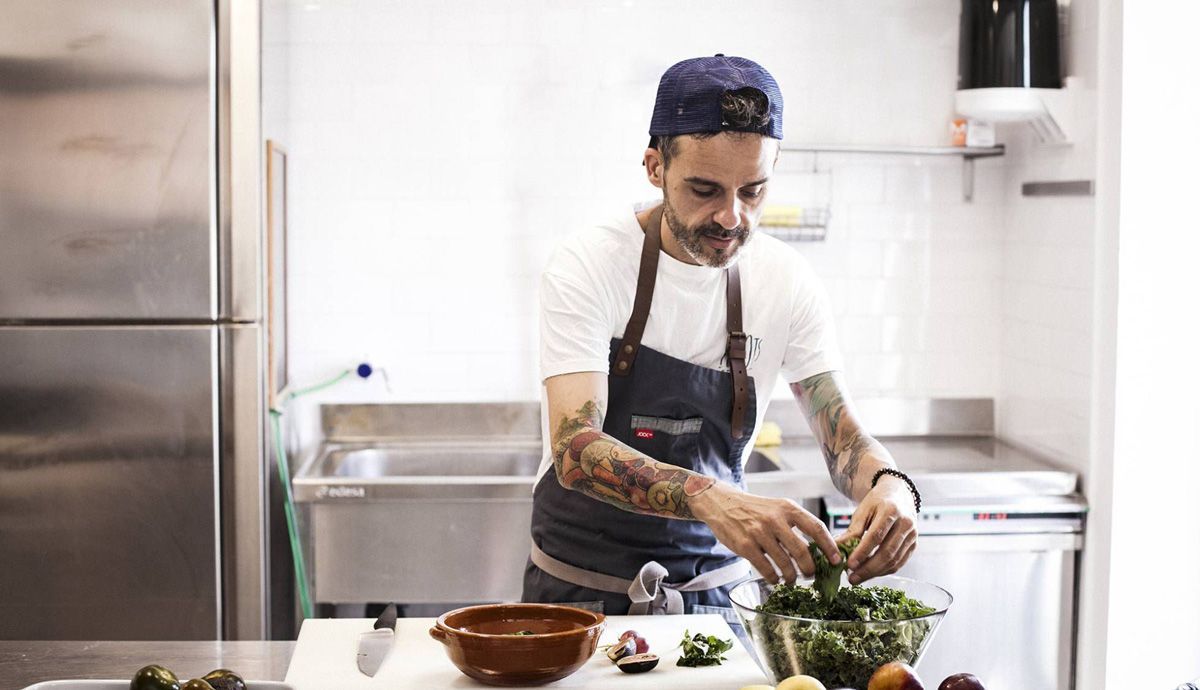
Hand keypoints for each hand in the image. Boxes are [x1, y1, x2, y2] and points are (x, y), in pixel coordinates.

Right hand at [691, 482, 839, 584]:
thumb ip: (796, 523)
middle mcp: (775, 519)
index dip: (829, 546)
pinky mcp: (745, 545)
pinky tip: (775, 579)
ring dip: (791, 576)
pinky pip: (766, 569)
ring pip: (784, 563)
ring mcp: (759, 532)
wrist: (722, 503)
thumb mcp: (778, 507)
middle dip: (810, 568)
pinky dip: (773, 578)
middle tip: (811, 575)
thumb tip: (819, 548)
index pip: (816, 527)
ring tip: (791, 579)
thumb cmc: (755, 509)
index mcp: (787, 508)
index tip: (836, 560)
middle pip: (802, 550)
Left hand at [842, 476, 917, 583]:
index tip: (849, 564)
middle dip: (868, 568)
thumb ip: (853, 530)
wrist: (898, 496)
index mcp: (891, 510)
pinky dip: (884, 571)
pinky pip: (899, 563)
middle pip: (887, 552)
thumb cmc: (878, 502)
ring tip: (857, 577)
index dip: (863, 552)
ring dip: (875, 573)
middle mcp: (906, 524)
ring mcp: (912, 536)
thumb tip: (837, 548)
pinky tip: (870, 573)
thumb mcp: (863, 510)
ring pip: (894, 561)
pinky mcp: (914, 545)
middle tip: (852, 577)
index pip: (876, 536)